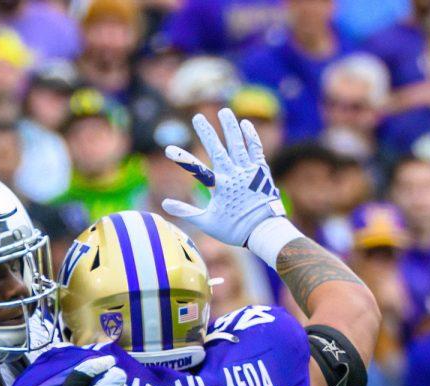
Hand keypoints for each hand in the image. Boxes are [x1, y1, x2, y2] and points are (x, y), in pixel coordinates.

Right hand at [162, 108, 285, 246]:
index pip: (196, 168)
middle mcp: (234, 174)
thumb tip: (164, 204)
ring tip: (224, 111)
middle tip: (197, 116)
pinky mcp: (261, 170)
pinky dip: (250, 136)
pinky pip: (256, 148)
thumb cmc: (235, 229)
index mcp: (220, 186)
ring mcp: (249, 170)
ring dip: (230, 126)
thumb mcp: (207, 222)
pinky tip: (245, 124)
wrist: (265, 230)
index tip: (168, 150)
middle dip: (207, 131)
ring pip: (238, 143)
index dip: (182, 158)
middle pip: (218, 148)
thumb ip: (186, 211)